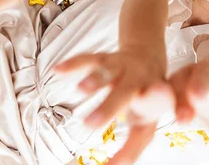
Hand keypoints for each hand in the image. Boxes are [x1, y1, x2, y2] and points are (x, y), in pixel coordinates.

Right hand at [55, 51, 170, 164]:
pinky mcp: (105, 58)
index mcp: (150, 102)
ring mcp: (121, 67)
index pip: (148, 115)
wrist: (148, 57)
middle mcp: (137, 81)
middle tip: (90, 124)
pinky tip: (58, 70)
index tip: (121, 152)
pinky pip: (89, 59)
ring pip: (109, 70)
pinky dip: (74, 64)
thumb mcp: (145, 123)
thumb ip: (130, 149)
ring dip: (95, 79)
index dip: (139, 128)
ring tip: (81, 89)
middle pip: (125, 92)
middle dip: (109, 106)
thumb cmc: (146, 97)